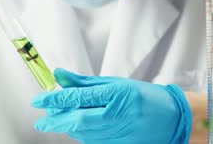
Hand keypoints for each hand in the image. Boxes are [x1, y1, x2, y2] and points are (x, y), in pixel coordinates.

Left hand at [31, 69, 191, 143]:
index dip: (54, 99)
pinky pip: (93, 142)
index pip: (79, 97)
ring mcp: (121, 134)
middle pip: (78, 120)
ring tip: (56, 119)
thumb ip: (85, 82)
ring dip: (66, 127)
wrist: (174, 119)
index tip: (38, 100)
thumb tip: (58, 76)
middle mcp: (119, 115)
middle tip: (41, 118)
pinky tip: (75, 127)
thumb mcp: (115, 83)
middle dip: (55, 120)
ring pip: (83, 133)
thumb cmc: (145, 97)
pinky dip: (80, 135)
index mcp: (118, 95)